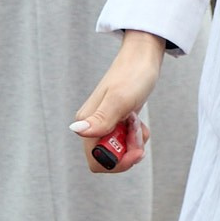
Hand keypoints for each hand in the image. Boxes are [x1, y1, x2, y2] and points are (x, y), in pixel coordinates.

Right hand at [72, 31, 165, 173]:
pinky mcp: (115, 121)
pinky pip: (124, 142)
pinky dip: (135, 136)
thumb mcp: (119, 99)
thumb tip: (77, 130)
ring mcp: (103, 124)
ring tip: (136, 121)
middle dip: (127, 151)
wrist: (143, 59)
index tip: (133, 148)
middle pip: (109, 159)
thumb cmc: (132, 75)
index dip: (117, 162)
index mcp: (86, 123)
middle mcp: (91, 126)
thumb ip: (100, 119)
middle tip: (136, 130)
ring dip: (133, 142)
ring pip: (119, 151)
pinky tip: (136, 120)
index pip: (97, 161)